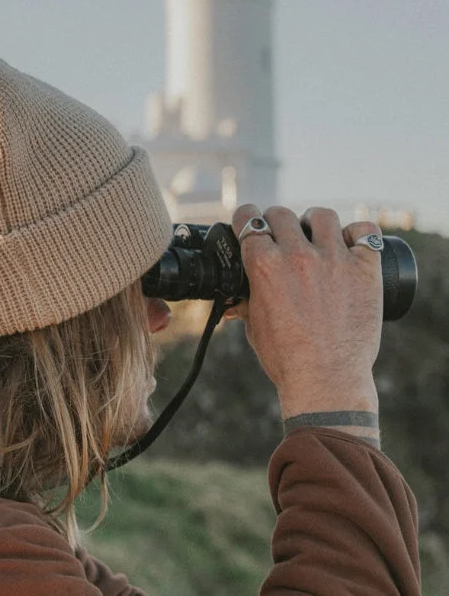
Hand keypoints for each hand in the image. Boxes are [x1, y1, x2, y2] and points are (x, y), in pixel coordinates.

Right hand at [226, 205, 382, 418]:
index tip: (250, 223)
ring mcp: (334, 260)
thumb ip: (244, 303)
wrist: (325, 380)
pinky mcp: (365, 269)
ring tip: (315, 236)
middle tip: (280, 234)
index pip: (248, 221)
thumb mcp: (254, 327)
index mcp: (263, 266)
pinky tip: (350, 243)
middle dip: (276, 221)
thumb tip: (231, 300)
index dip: (246, 219)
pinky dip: (357, 233)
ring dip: (314, 222)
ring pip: (322, 216)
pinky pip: (365, 231)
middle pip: (281, 214)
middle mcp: (298, 256)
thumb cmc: (285, 358)